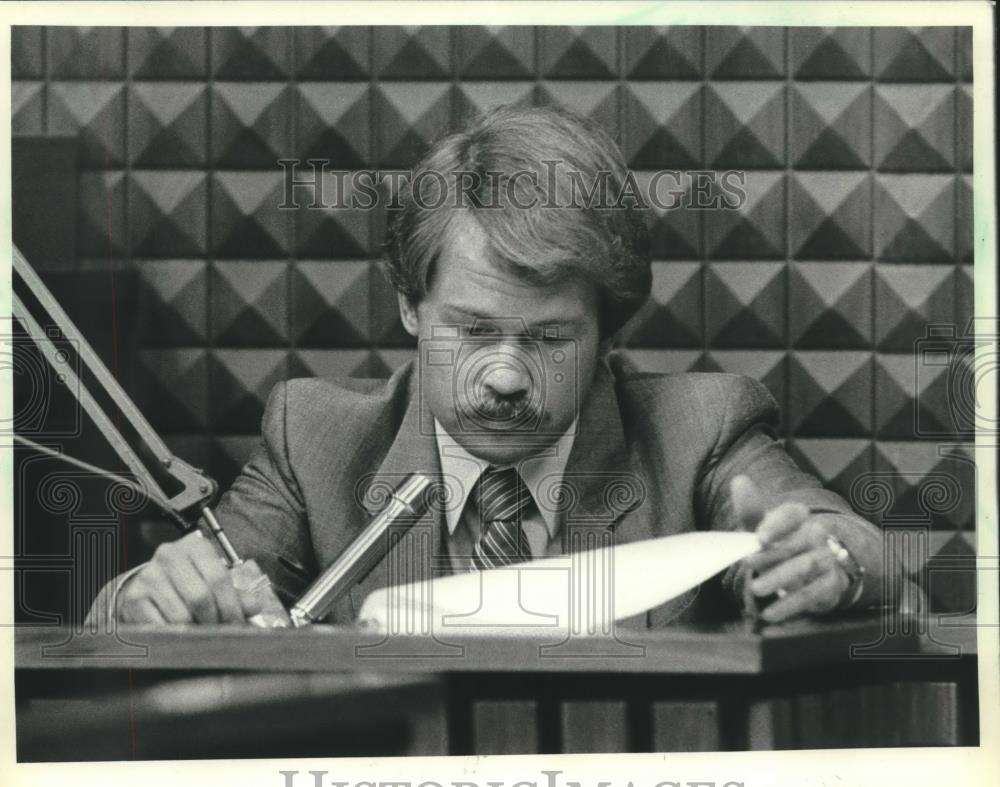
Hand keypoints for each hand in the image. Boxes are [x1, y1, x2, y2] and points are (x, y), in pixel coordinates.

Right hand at [117, 531, 262, 623]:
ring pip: (180, 614)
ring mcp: (149, 575)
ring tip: (202, 635)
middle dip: (215, 620)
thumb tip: (254, 606)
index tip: (237, 624)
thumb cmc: (187, 582)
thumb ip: (235, 593)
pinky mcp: (134, 597)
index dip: (231, 606)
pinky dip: (175, 635)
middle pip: (200, 597)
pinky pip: (160, 625)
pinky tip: (181, 635)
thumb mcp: (212, 580)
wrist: (147, 585)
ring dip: (195, 630)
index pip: (219, 578)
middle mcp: (170, 555)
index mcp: (195, 546)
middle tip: (221, 634)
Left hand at [731, 475, 851, 622]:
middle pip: (798, 542)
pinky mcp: (829, 585)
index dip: (777, 523)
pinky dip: (789, 605)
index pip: (793, 513)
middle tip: (748, 563)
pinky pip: (811, 595)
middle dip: (772, 554)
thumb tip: (739, 480)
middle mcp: (816, 536)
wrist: (808, 573)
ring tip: (755, 588)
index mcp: (799, 518)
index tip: (759, 537)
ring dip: (780, 578)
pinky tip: (769, 612)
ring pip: (807, 566)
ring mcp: (826, 560)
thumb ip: (750, 509)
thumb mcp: (761, 529)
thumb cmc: (777, 545)